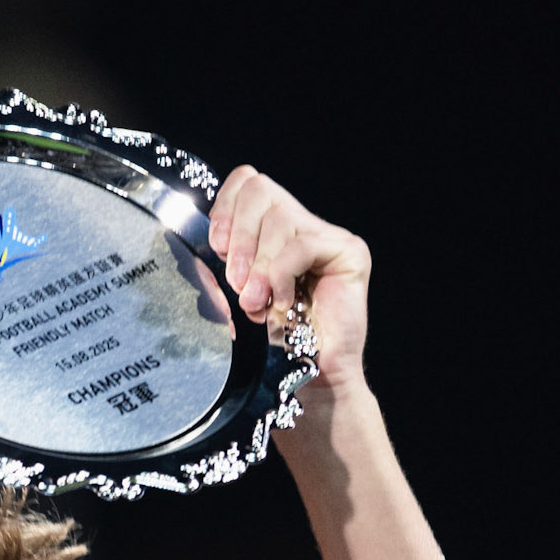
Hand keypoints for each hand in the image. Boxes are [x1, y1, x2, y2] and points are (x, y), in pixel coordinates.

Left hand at [207, 169, 369, 391]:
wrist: (309, 377)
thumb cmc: (273, 341)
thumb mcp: (237, 292)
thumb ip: (227, 261)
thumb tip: (211, 238)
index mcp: (273, 229)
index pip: (249, 182)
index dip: (226, 206)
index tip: (216, 246)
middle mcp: (303, 224)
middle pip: (262, 190)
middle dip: (239, 237)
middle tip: (236, 282)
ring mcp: (328, 235)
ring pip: (280, 218)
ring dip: (259, 265)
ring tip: (256, 303)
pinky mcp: (349, 251)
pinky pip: (301, 245)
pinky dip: (280, 275)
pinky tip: (278, 304)